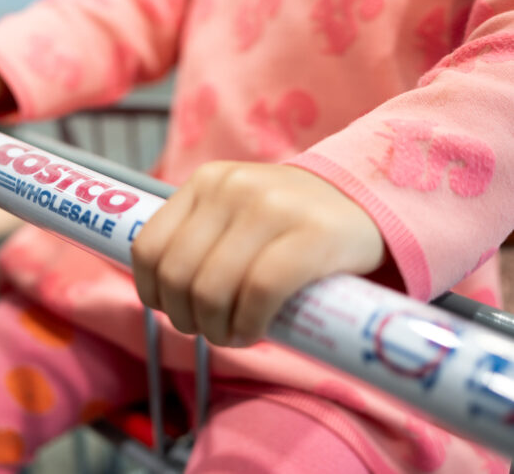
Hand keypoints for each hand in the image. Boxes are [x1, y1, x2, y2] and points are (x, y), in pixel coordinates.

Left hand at [131, 162, 384, 346]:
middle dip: (185, 317)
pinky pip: (259, 292)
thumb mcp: (237, 212)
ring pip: (211, 288)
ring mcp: (271, 207)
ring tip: (233, 334)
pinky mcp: (311, 234)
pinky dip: (249, 324)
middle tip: (209, 331)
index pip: (148, 247)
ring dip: (216, 328)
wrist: (367, 200)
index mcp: (205, 182)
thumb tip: (162, 294)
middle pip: (178, 275)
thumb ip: (200, 237)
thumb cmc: (291, 222)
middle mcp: (231, 188)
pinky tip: (255, 330)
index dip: (152, 292)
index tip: (172, 311)